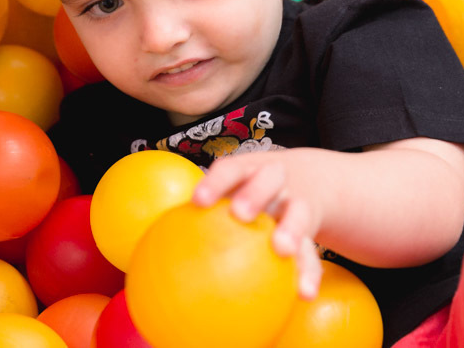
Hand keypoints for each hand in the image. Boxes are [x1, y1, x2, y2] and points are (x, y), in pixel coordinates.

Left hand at [191, 153, 323, 299]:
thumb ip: (202, 210)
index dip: (215, 182)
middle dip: (254, 194)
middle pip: (268, 179)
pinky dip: (309, 270)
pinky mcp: (312, 227)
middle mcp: (275, 180)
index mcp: (249, 169)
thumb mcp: (234, 188)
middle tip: (239, 214)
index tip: (198, 200)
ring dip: (290, 228)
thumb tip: (151, 244)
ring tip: (281, 249)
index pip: (230, 169)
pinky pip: (312, 249)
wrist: (313, 178)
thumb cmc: (251, 190)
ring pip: (298, 210)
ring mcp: (296, 201)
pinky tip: (303, 294)